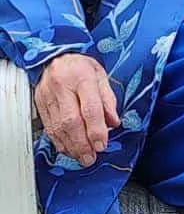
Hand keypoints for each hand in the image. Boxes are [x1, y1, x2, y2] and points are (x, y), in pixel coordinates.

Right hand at [33, 53, 118, 167]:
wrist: (53, 55)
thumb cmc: (80, 66)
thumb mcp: (101, 75)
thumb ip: (108, 100)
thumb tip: (113, 123)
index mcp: (82, 77)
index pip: (90, 108)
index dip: (96, 130)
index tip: (101, 145)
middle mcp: (62, 86)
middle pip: (71, 121)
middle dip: (82, 144)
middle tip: (90, 158)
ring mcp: (47, 95)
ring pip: (58, 127)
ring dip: (70, 146)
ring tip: (82, 157)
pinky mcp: (39, 103)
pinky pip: (48, 127)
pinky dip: (59, 141)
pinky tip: (68, 149)